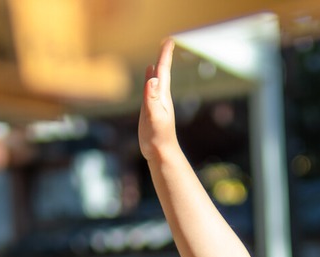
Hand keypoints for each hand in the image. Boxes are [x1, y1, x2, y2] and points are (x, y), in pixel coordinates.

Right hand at [139, 38, 177, 161]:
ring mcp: (156, 102)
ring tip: (158, 56)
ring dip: (157, 67)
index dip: (165, 55)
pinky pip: (150, 89)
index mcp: (162, 96)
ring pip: (157, 80)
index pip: (163, 71)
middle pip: (162, 72)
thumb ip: (152, 99)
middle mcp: (160, 96)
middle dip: (163, 57)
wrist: (161, 152)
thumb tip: (152, 79)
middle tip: (166, 42)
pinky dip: (150, 79)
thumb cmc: (157, 137)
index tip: (169, 40)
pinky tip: (149, 76)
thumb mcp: (153, 117)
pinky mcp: (150, 109)